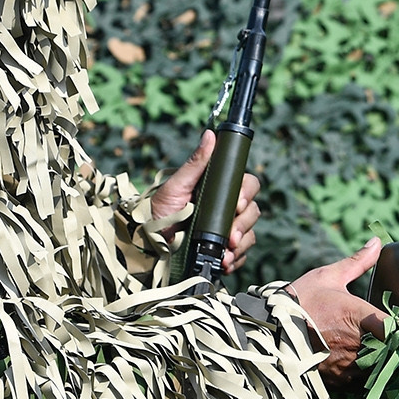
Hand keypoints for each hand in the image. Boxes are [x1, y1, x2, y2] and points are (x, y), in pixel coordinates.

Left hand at [150, 130, 262, 272]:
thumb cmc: (158, 209)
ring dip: (241, 244)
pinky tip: (224, 264)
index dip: (246, 194)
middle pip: (252, 211)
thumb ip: (195, 163)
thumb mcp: (176, 185)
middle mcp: (226, 209)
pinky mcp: (222, 251)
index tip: (236, 204)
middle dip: (244, 224)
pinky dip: (235, 260)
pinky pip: (240, 255)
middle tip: (231, 235)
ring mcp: (225, 231)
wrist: (146, 243)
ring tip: (225, 254)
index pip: (246, 185)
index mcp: (219, 189)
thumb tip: (210, 135)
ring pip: (249, 234)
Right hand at [287, 237, 388, 390]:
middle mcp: (357, 341)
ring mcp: (347, 363)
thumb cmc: (301, 300)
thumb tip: (377, 241)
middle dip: (398, 347)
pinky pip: (361, 381)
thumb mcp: (329, 276)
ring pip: (378, 367)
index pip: (397, 327)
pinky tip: (364, 365)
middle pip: (392, 350)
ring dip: (382, 362)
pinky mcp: (337, 379)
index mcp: (359, 315)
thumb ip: (358, 262)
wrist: (269, 330)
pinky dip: (365, 374)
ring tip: (384, 354)